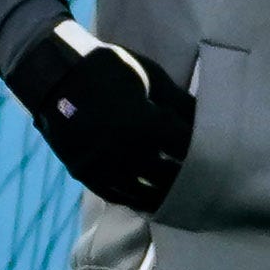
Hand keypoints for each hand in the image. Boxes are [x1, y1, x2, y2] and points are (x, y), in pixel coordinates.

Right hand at [7, 19, 192, 210]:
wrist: (54, 76)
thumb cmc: (108, 70)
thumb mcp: (149, 77)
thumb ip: (179, 102)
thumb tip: (207, 118)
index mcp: (146, 124)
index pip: (186, 149)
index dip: (204, 151)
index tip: (216, 153)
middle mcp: (126, 151)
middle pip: (170, 176)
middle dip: (188, 176)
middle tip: (204, 178)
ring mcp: (104, 166)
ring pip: (145, 193)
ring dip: (165, 194)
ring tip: (181, 193)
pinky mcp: (86, 174)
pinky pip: (118, 196)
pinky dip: (137, 199)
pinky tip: (150, 199)